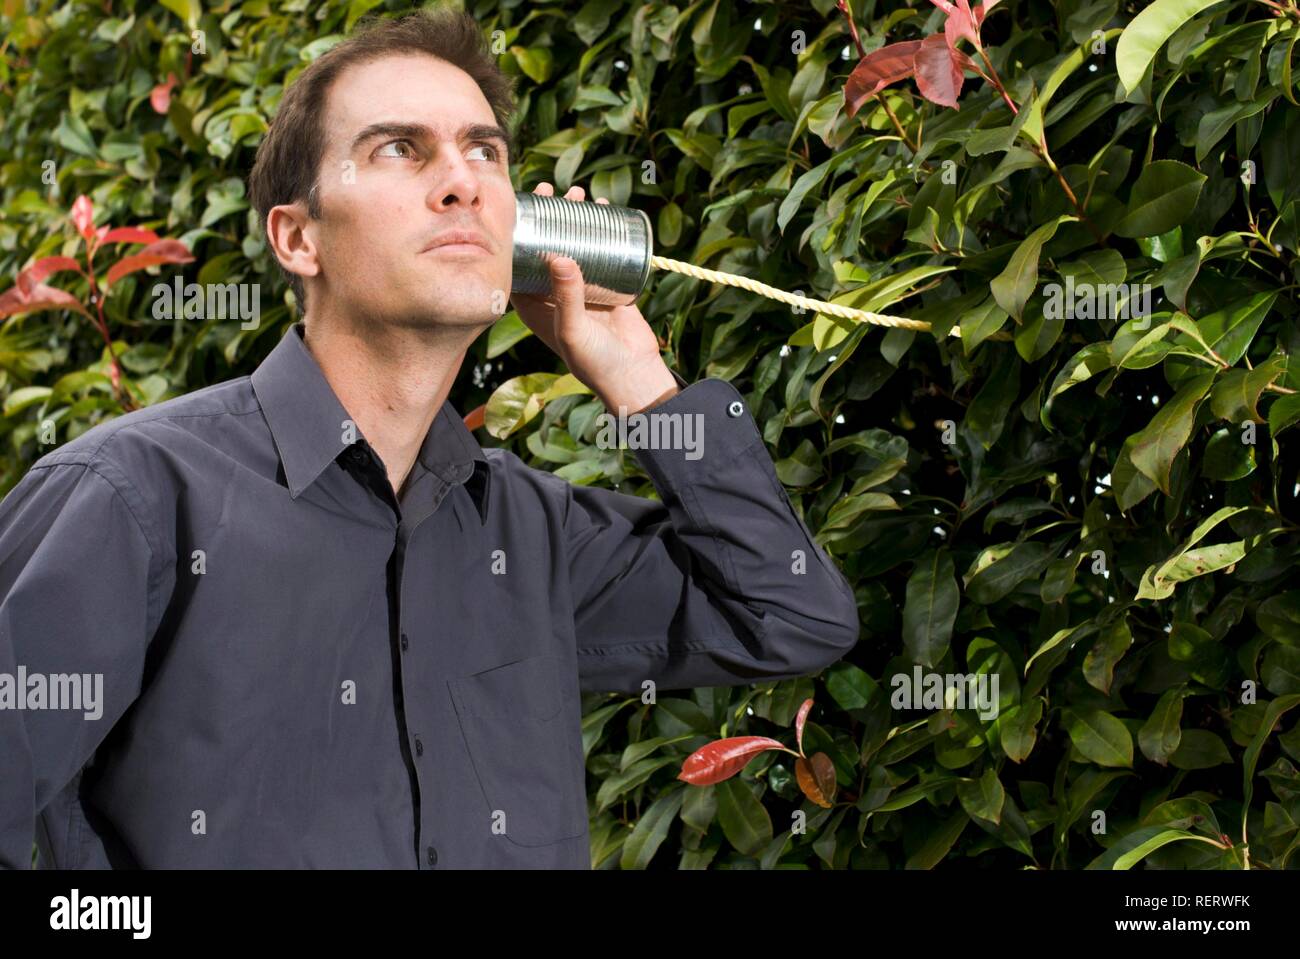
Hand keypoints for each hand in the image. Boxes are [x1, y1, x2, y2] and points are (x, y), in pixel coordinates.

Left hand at [509, 181, 678, 413]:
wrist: (633, 375)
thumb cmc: (594, 361)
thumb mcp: (572, 329)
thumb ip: (566, 295)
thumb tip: (558, 255)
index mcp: (532, 303)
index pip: (516, 260)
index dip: (516, 230)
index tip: (523, 203)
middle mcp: (553, 292)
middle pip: (545, 245)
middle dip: (548, 215)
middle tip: (554, 190)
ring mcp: (580, 286)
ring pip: (572, 242)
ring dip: (574, 216)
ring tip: (580, 194)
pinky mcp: (606, 284)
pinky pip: (600, 249)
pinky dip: (600, 227)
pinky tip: (603, 207)